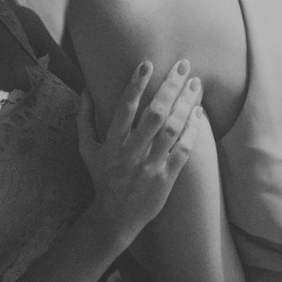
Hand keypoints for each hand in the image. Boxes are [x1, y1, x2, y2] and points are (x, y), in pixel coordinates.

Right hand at [77, 60, 202, 238]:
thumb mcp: (86, 150)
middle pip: (154, 114)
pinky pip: (183, 150)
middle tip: (183, 65)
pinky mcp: (166, 177)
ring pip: (172, 130)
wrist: (116, 217)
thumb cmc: (102, 177)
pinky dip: (192, 130)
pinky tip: (198, 112)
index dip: (136, 85)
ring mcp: (150, 166)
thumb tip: (86, 89)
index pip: (124, 108)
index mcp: (111, 144)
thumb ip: (84, 119)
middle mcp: (131, 153)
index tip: (147, 64)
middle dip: (170, 86)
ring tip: (195, 84)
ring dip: (186, 104)